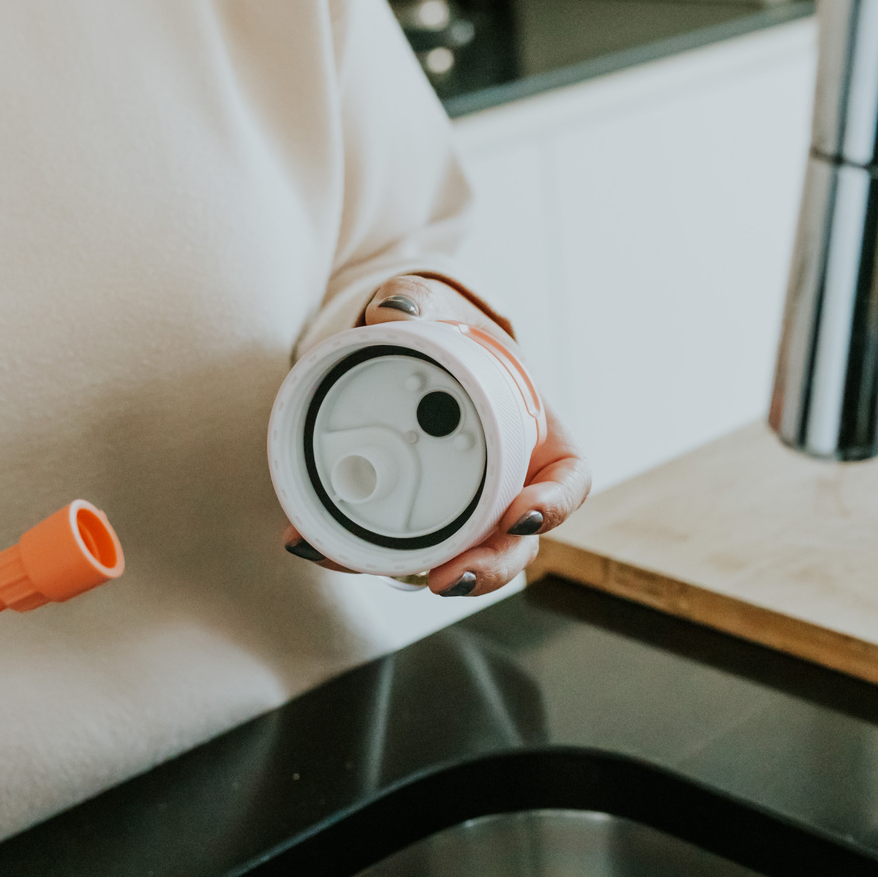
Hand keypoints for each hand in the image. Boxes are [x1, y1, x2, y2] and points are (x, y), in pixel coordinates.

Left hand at [281, 273, 591, 596]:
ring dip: (421, 575)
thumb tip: (396, 309)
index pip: (568, 480)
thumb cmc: (446, 332)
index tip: (522, 514)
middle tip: (448, 577)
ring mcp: (465, 510)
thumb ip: (417, 299)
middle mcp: (509, 483)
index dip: (553, 505)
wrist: (409, 352)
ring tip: (372, 570)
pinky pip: (393, 545)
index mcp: (537, 436)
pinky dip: (353, 550)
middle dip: (487, 568)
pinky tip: (309, 541)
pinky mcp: (413, 519)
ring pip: (460, 558)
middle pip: (516, 543)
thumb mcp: (437, 305)